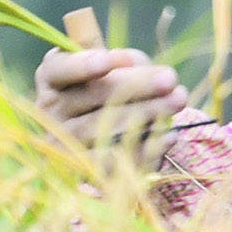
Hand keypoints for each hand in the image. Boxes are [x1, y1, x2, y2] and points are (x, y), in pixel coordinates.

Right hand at [34, 42, 201, 154]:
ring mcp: (65, 146)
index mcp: (53, 80)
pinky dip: (146, 146)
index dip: (81, 65)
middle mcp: (52, 114)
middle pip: (92, 97)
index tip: (107, 60)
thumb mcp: (121, 67)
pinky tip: (169, 134)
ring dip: (147, 113)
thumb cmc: (120, 86)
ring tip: (179, 99)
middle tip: (170, 78)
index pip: (58, 70)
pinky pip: (118, 161)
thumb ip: (125, 61)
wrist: (122, 135)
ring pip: (105, 129)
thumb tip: (130, 62)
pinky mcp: (85, 172)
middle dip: (136, 85)